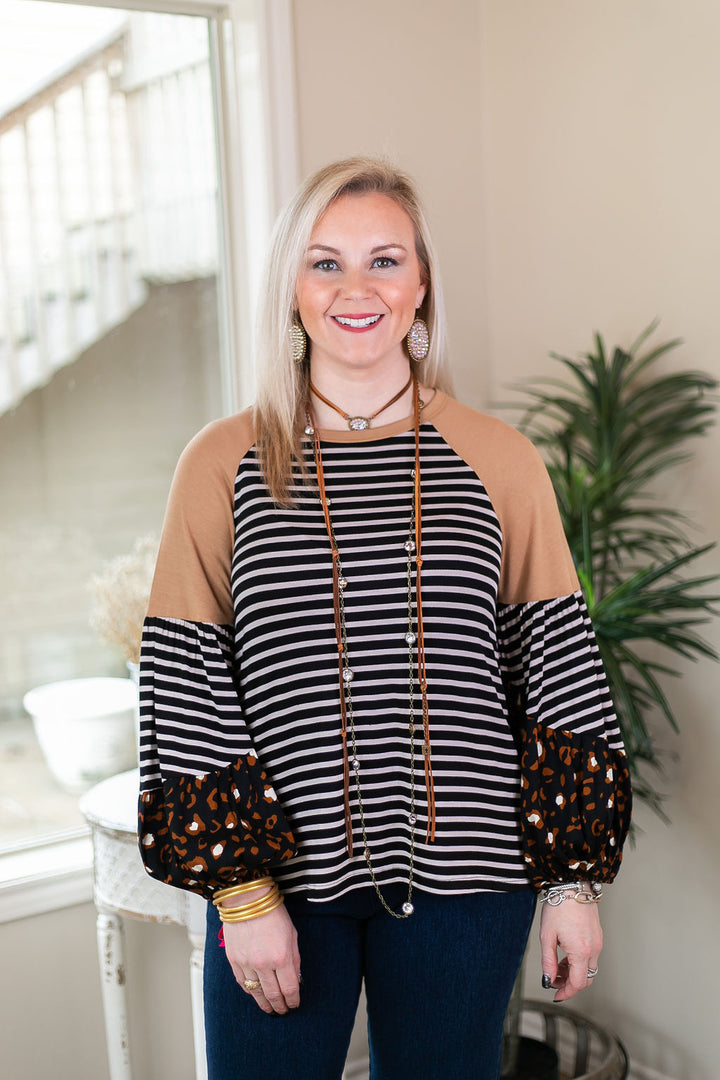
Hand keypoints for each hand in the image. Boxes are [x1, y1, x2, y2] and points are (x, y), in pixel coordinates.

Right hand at [221, 893, 300, 1014]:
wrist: (247, 899)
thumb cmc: (272, 912)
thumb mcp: (292, 934)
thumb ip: (294, 959)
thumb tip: (295, 978)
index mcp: (282, 957)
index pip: (290, 988)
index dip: (293, 1000)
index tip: (295, 1004)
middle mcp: (263, 964)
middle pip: (273, 995)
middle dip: (280, 1006)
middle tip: (283, 1012)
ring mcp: (246, 964)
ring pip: (256, 993)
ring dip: (264, 1004)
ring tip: (270, 1009)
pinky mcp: (233, 960)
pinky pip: (242, 983)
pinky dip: (250, 992)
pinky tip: (255, 995)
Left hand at [539, 897, 601, 1002]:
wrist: (572, 884)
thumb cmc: (559, 906)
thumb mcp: (547, 936)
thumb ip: (548, 961)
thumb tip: (548, 979)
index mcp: (581, 951)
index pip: (578, 983)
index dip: (566, 992)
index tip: (556, 994)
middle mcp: (594, 948)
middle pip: (586, 978)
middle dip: (570, 983)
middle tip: (554, 980)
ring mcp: (597, 942)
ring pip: (589, 967)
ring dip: (574, 972)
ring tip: (557, 965)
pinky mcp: (597, 935)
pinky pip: (591, 956)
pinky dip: (579, 961)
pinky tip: (566, 954)